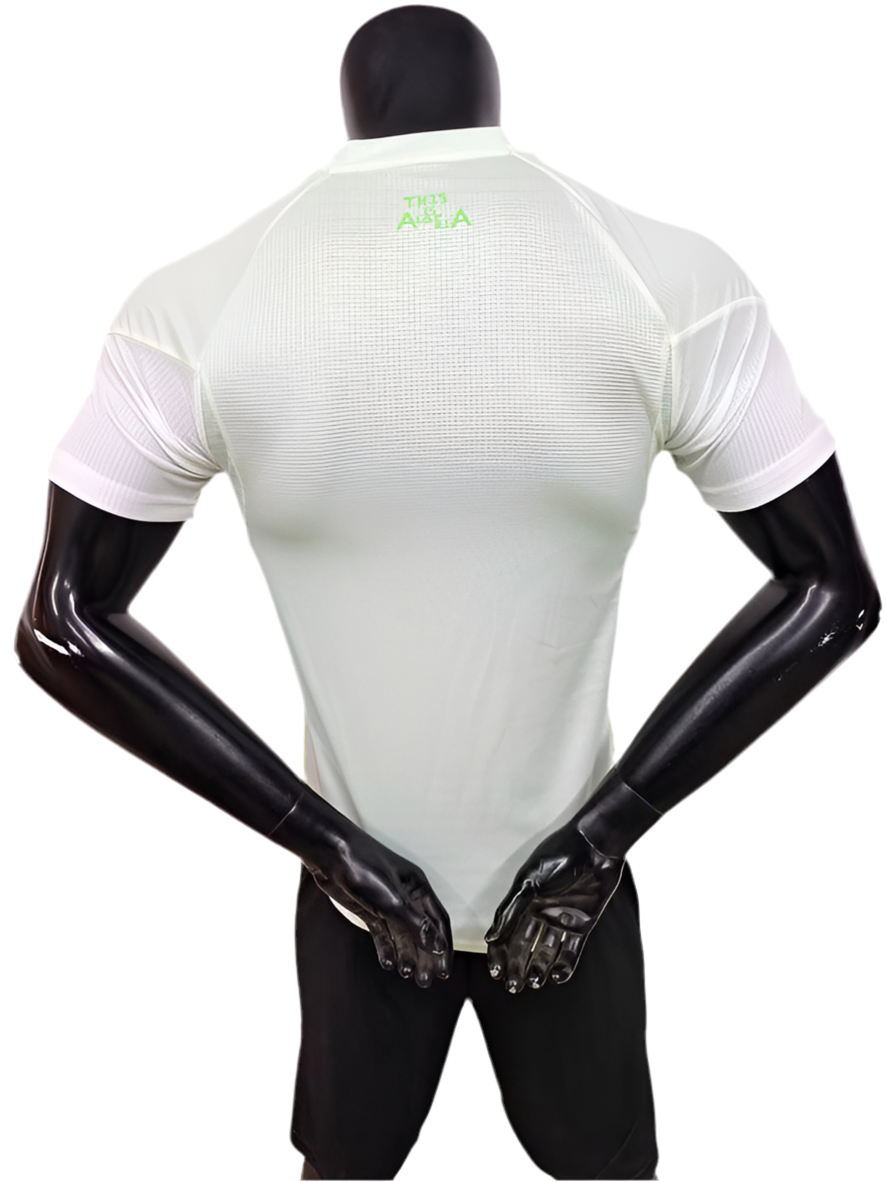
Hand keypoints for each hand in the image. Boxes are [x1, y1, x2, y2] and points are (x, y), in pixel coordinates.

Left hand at [308, 829, 453, 987]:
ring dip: (407, 955)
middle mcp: (406, 897)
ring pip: (403, 935)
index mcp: (418, 888)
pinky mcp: (370, 909)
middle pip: (422, 932)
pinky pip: (383, 934)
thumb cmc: (363, 866)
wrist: (331, 855)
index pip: (438, 922)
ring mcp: (388, 904)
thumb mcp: (393, 898)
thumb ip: (415, 923)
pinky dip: (387, 949)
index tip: (444, 971)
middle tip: (425, 981)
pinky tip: (389, 964)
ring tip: (408, 975)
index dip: (443, 947)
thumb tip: (437, 945)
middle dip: (425, 957)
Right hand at [484, 824, 623, 992]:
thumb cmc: (560, 855)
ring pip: (547, 951)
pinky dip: (565, 964)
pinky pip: (572, 950)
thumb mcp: (531, 880)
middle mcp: (541, 912)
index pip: (507, 932)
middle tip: (513, 987)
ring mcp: (562, 919)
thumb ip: (512, 909)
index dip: (500, 953)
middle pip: (526, 946)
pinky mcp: (583, 924)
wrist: (597, 846)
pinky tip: (557, 977)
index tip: (495, 972)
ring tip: (534, 982)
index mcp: (525, 901)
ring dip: (539, 968)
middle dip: (518, 967)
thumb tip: (491, 936)